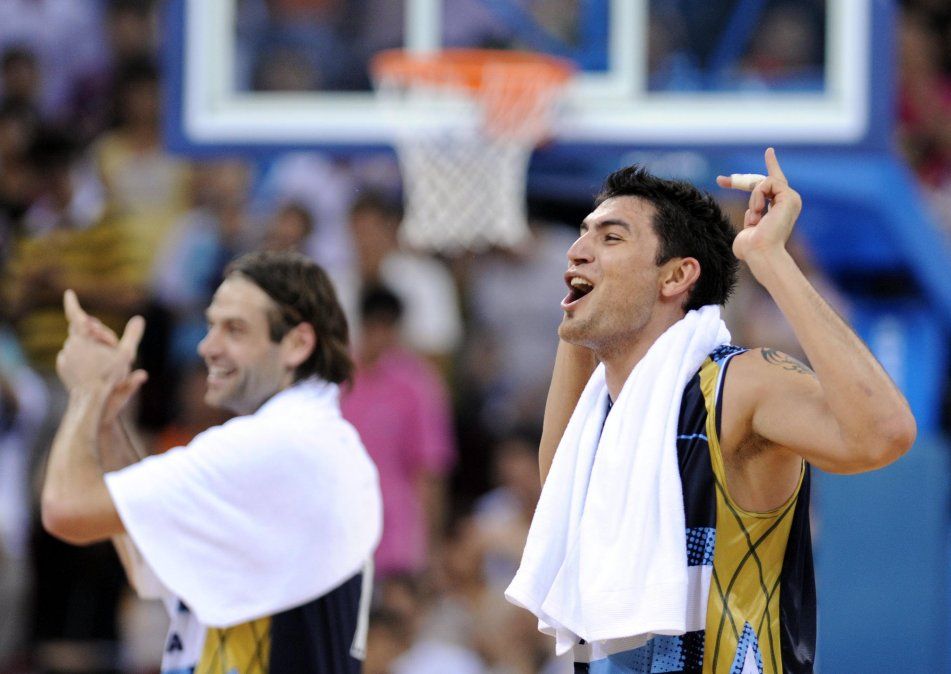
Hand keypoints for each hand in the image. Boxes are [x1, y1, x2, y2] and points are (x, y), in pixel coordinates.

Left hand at [57, 291, 147, 417]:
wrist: (91, 399)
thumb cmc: (109, 376)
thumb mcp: (126, 354)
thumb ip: (132, 335)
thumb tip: (139, 319)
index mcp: (84, 338)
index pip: (76, 315)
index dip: (72, 303)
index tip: (69, 293)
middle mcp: (70, 344)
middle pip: (81, 330)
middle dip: (94, 332)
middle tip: (111, 343)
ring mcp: (65, 357)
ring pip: (77, 344)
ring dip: (88, 346)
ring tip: (104, 360)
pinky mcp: (63, 368)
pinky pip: (72, 356)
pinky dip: (81, 358)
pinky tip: (92, 368)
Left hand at [717, 147, 801, 263]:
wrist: (761, 254)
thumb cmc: (752, 249)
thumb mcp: (748, 231)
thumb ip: (752, 219)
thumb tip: (752, 214)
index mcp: (780, 210)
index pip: (774, 184)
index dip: (770, 166)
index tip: (769, 151)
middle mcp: (788, 203)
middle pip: (763, 181)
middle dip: (739, 181)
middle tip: (721, 180)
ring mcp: (791, 199)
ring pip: (763, 182)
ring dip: (752, 198)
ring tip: (754, 216)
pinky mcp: (790, 197)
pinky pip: (767, 183)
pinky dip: (758, 195)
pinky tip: (760, 210)